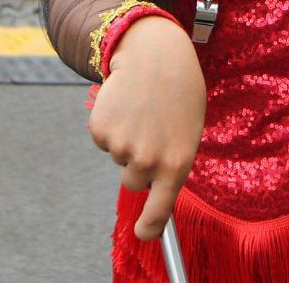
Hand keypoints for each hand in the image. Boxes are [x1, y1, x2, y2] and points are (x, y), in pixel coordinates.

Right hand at [89, 16, 205, 240]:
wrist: (155, 54)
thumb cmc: (178, 91)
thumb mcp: (187, 130)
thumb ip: (172, 161)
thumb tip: (154, 187)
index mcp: (177, 163)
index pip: (160, 209)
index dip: (150, 227)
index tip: (143, 234)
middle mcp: (148, 160)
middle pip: (133, 182)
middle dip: (138, 163)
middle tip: (151, 128)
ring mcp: (122, 146)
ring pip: (118, 156)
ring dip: (127, 137)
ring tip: (143, 108)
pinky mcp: (100, 130)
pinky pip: (103, 139)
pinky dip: (111, 124)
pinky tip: (126, 102)